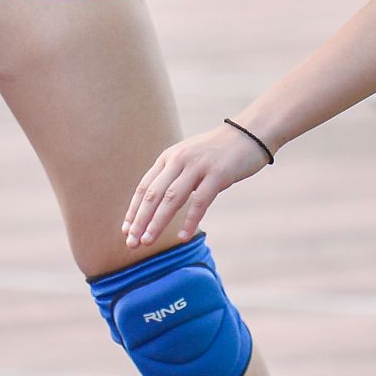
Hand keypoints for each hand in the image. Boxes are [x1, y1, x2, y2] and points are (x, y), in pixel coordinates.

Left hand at [123, 123, 269, 248]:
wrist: (249, 133)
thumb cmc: (218, 152)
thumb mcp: (190, 158)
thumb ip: (174, 176)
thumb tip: (159, 202)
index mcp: (169, 157)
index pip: (144, 186)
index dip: (134, 209)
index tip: (126, 230)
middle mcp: (179, 160)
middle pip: (153, 194)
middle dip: (140, 220)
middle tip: (131, 242)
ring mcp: (198, 166)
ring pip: (171, 198)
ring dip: (157, 222)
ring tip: (148, 241)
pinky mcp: (218, 174)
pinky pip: (200, 201)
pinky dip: (190, 220)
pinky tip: (182, 236)